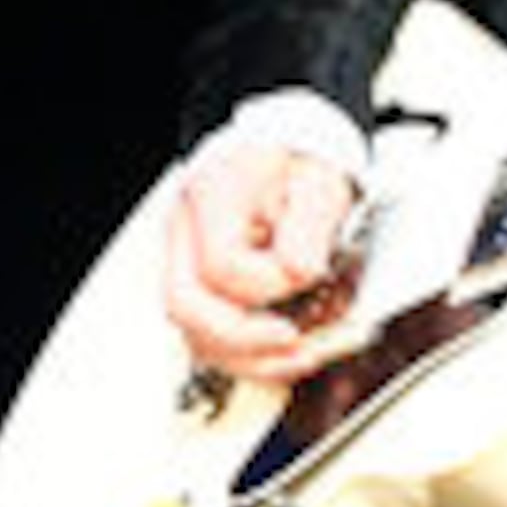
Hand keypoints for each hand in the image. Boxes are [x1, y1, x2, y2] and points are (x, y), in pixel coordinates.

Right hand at [163, 139, 364, 377]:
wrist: (294, 150)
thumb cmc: (303, 162)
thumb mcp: (321, 183)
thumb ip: (310, 228)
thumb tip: (300, 273)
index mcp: (213, 195)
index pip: (221, 264)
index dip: (268, 283)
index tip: (310, 276)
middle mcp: (186, 231)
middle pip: (186, 306)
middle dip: (245, 338)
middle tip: (296, 341)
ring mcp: (187, 261)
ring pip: (193, 332)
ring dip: (250, 357)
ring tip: (302, 356)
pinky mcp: (204, 286)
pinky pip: (213, 334)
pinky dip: (251, 355)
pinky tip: (289, 355)